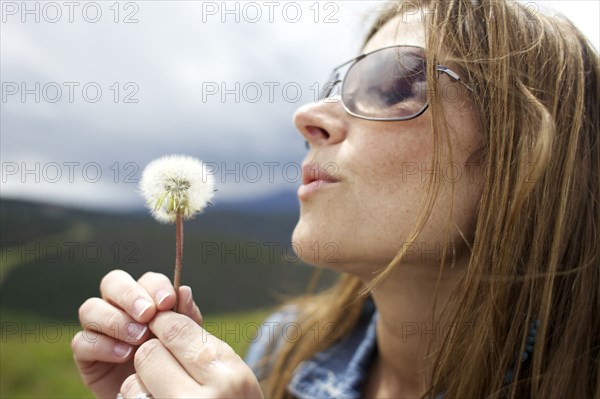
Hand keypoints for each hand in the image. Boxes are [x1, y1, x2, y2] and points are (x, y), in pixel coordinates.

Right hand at [71, 270, 202, 398]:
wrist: (157, 394)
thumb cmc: (173, 363)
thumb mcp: (184, 341)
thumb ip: (184, 317)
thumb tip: (184, 290)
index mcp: (147, 298)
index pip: (146, 279)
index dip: (155, 286)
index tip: (168, 302)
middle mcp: (119, 306)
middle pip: (112, 282)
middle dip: (130, 295)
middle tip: (147, 314)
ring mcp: (99, 328)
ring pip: (91, 308)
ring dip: (115, 320)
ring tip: (139, 338)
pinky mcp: (85, 353)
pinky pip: (81, 341)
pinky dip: (103, 345)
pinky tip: (124, 355)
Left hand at [121, 311, 263, 398]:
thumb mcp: (229, 369)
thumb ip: (201, 336)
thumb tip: (178, 291)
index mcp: (227, 374)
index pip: (176, 329)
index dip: (164, 322)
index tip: (162, 323)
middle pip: (149, 352)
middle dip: (151, 352)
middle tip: (165, 363)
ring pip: (132, 383)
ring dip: (142, 385)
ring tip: (165, 394)